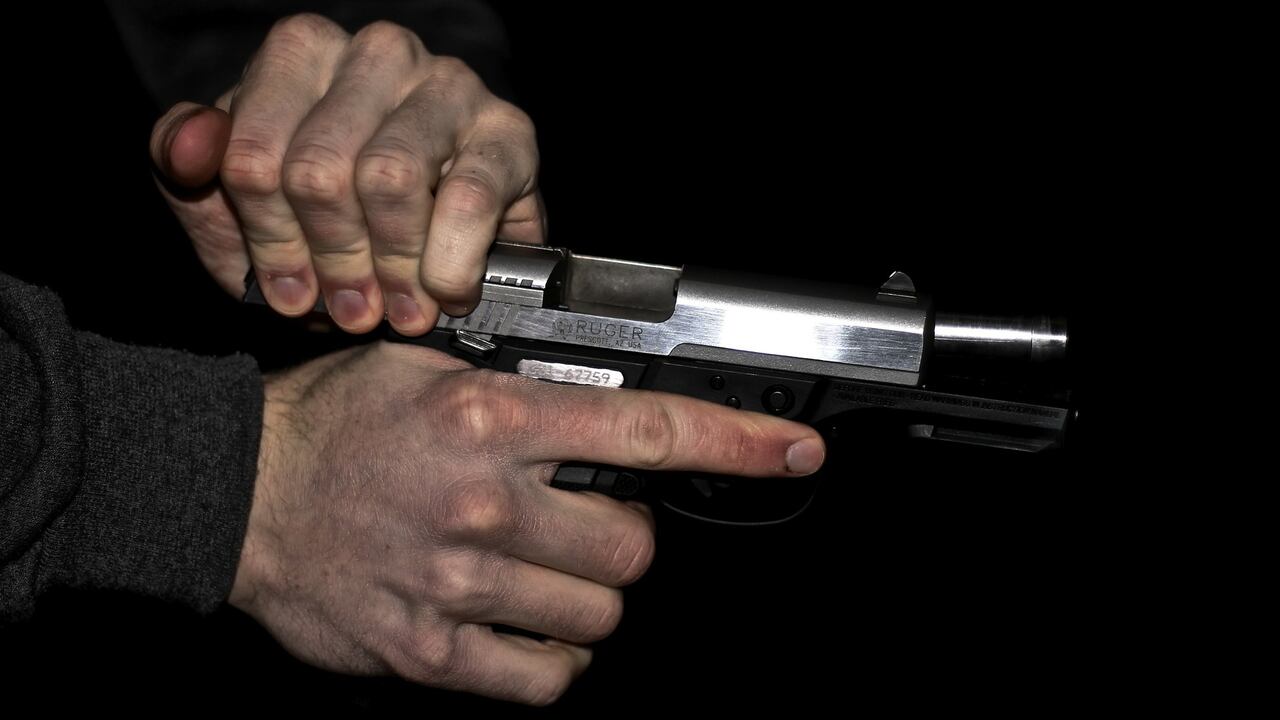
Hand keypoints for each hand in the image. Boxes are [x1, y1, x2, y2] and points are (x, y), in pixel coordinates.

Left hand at [150, 14, 543, 334]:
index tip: (286, 292)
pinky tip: (444, 293)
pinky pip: (468, 199)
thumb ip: (187, 173)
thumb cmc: (328, 225)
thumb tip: (188, 148)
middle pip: (319, 169)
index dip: (267, 240)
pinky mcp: (507, 131)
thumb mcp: (237, 209)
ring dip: (389, 267)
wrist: (429, 256)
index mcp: (302, 54)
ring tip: (396, 311)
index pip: (253, 152)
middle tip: (346, 308)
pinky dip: (449, 263)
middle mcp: (376, 53)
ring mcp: (448, 85)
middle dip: (330, 259)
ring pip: (390, 179)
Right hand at [232, 342, 824, 704]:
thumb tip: (602, 404)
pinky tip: (523, 621)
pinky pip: (543, 676)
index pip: (646, 431)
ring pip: (597, 614)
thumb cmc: (334, 421)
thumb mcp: (428, 364)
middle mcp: (485, 500)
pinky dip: (552, 653)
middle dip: (625, 536)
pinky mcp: (428, 649)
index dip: (736, 444)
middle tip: (584, 520)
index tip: (792, 453)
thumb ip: (523, 383)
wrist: (238, 492)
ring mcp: (458, 582)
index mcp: (493, 416)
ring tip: (538, 566)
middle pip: (634, 548)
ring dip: (585, 593)